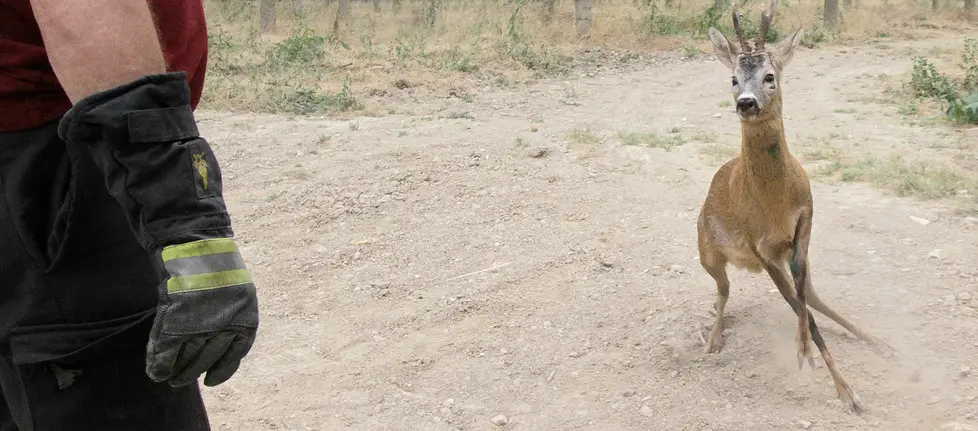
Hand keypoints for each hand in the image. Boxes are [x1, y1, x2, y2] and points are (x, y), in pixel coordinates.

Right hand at [145, 237, 258, 386]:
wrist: (193, 244)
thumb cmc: (213, 265)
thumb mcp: (232, 292)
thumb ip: (225, 316)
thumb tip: (210, 342)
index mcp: (245, 316)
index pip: (236, 352)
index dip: (222, 370)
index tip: (210, 381)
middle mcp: (226, 322)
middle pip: (209, 356)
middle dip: (193, 371)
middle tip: (179, 381)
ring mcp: (201, 322)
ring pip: (188, 355)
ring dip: (176, 370)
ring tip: (169, 379)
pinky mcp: (176, 320)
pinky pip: (167, 349)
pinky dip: (159, 361)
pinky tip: (155, 370)